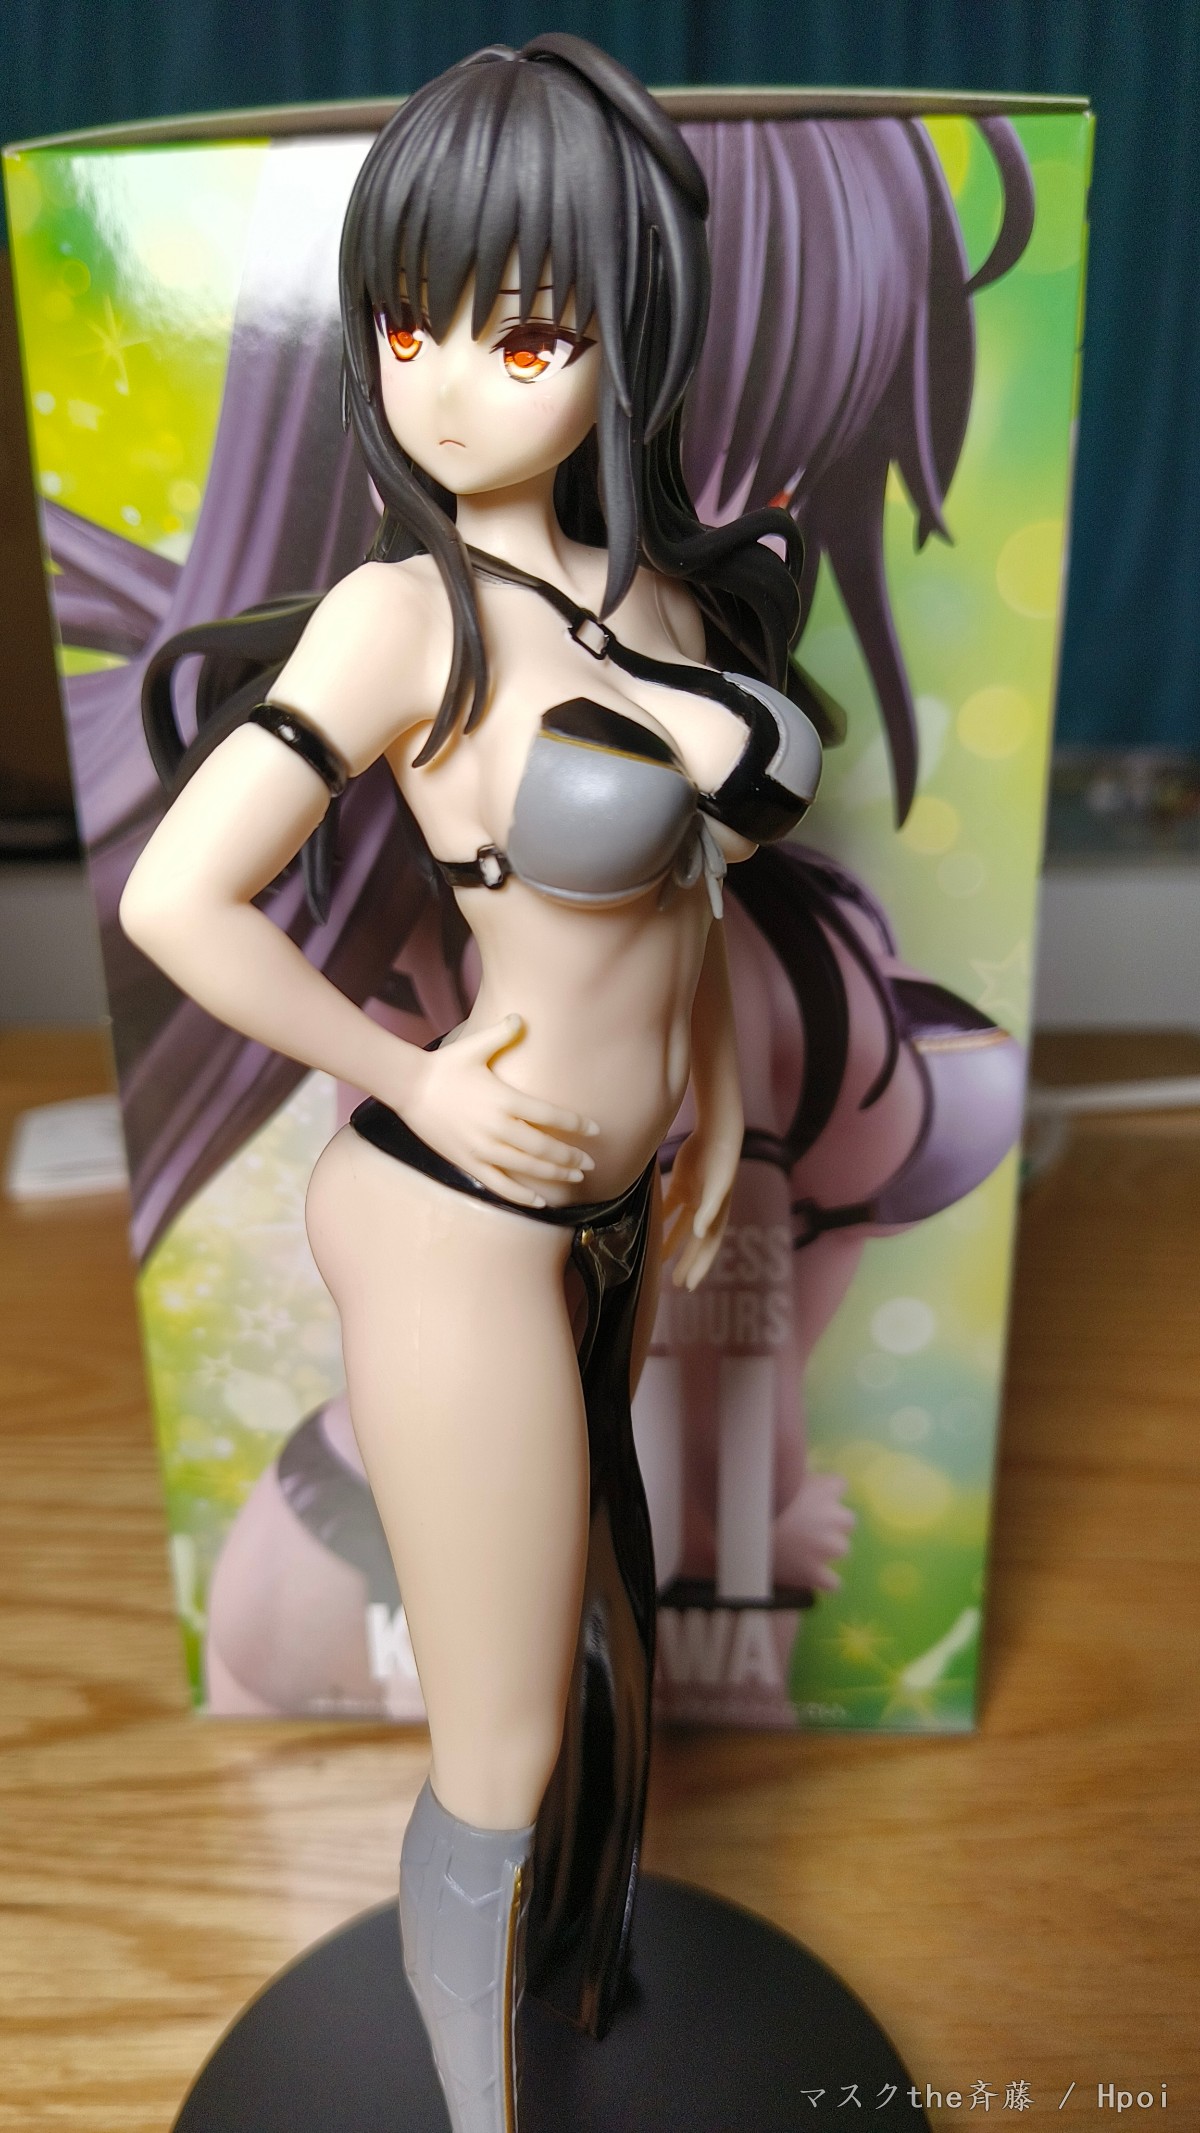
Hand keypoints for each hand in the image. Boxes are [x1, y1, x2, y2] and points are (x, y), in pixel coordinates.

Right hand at [397, 1014, 597, 1206]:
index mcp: (504, 1099)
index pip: (550, 1115)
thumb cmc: (444, 1066)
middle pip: (544, 1147)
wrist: (407, 1088)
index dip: (576, 1125)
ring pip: (527, 1168)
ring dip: (554, 1174)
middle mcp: (497, 1128)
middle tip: (591, 1162)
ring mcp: (482, 1149)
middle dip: (571, 1156)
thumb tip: (521, 1017)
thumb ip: (502, 1032)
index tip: (595, 1130)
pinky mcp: (468, 1163)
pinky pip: (500, 1185)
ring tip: (576, 1176)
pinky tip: (541, 1202)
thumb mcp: (474, 1046)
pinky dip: (522, 1196)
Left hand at [661, 1124, 740, 1290]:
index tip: (689, 1285)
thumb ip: (709, 1210)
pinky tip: (649, 1231)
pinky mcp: (681, 1185)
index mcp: (717, 1214)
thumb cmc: (721, 1160)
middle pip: (695, 1243)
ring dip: (671, 1244)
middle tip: (677, 1283)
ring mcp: (693, 1197)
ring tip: (658, 1263)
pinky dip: (661, 1219)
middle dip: (687, 1262)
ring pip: (680, 1228)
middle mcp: (705, 1209)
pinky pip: (669, 1207)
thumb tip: (699, 1234)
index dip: (700, 1266)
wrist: (716, 1132)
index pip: (708, 1247)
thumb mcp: (718, 1186)